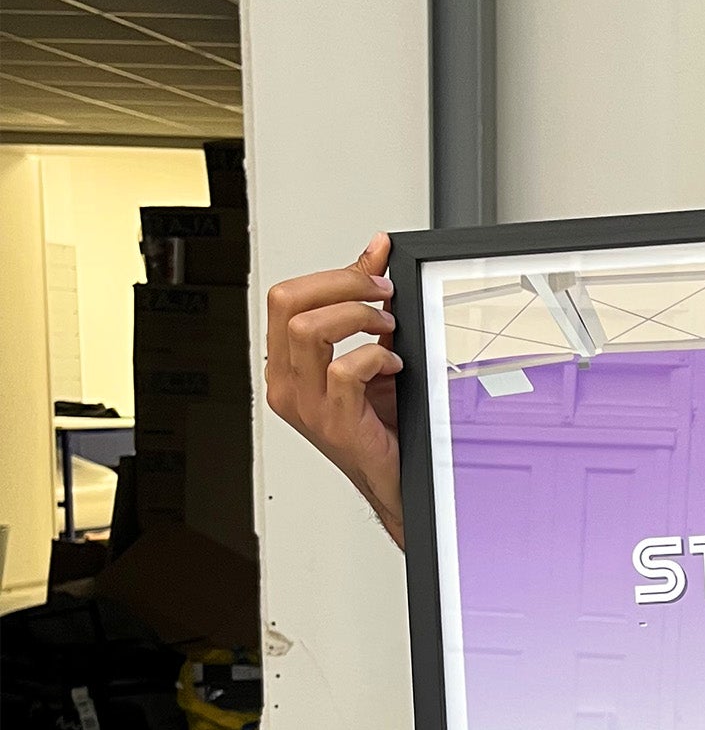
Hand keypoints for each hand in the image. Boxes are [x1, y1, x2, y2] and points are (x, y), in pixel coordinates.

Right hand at [265, 233, 405, 546]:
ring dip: (356, 317)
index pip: (285, 297)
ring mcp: (306, 403)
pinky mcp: (333, 420)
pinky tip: (394, 366)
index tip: (375, 273)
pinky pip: (345, 370)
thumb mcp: (373, 351)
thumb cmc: (379, 422)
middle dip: (342, 284)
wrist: (393, 476)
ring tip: (387, 328)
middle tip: (381, 292)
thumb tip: (376, 253)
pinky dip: (376, 358)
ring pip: (308, 329)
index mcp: (288, 363)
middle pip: (288, 302)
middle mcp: (288, 381)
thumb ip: (369, 304)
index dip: (333, 274)